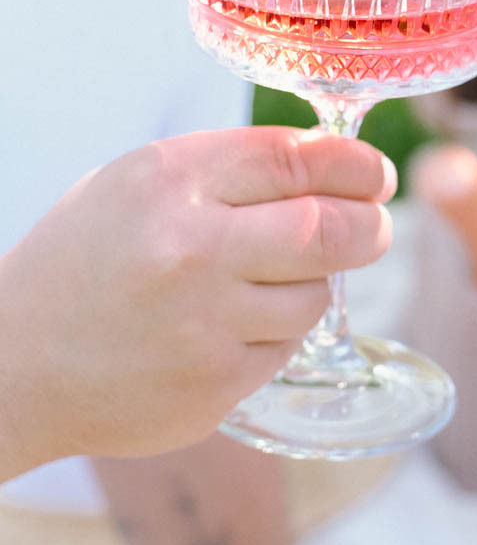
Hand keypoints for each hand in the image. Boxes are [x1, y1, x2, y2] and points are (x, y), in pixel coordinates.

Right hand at [0, 127, 395, 476]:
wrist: (15, 364)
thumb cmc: (84, 262)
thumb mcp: (137, 186)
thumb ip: (228, 171)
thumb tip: (334, 164)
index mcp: (167, 182)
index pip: (295, 158)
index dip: (353, 163)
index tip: (373, 172)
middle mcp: (190, 248)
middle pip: (331, 228)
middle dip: (369, 224)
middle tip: (373, 224)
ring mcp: (205, 323)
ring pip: (315, 294)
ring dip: (309, 285)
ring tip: (266, 282)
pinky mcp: (216, 385)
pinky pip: (285, 347)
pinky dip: (274, 334)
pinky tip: (228, 328)